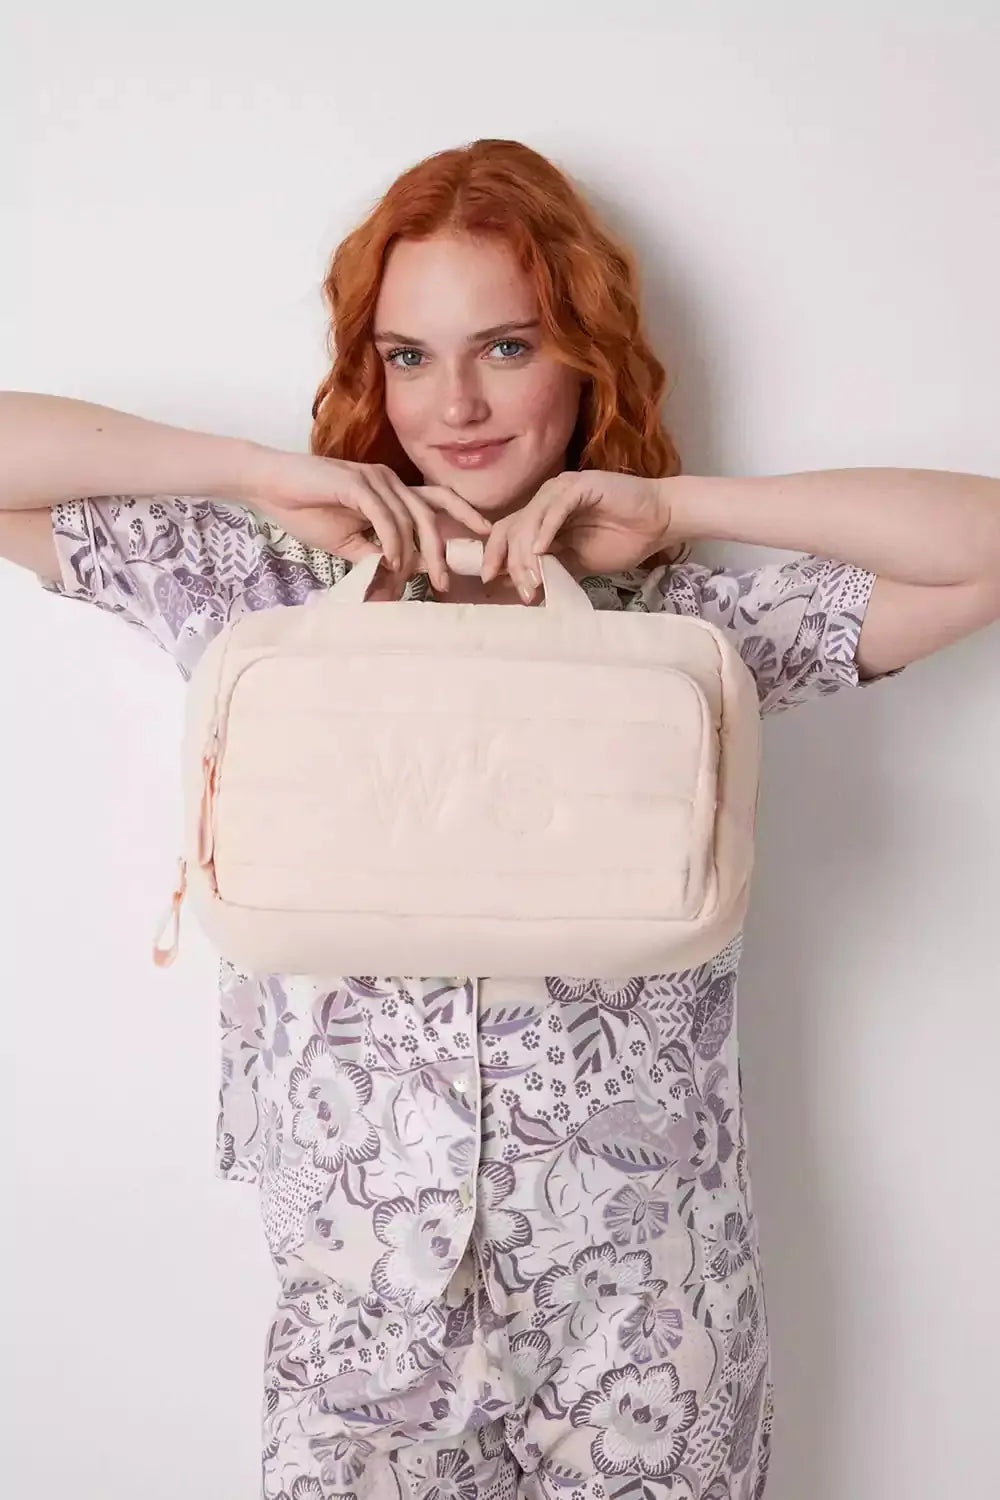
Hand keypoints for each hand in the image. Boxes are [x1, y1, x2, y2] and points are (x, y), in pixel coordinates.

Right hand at [246, 447, 489, 593]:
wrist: (269, 486)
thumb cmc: (306, 510)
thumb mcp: (346, 543)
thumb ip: (373, 556)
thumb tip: (394, 579)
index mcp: (392, 491)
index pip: (439, 501)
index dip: (465, 516)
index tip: (482, 540)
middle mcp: (389, 480)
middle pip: (431, 513)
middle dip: (441, 549)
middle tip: (445, 580)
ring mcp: (373, 479)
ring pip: (409, 518)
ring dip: (411, 552)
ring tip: (411, 577)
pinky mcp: (355, 483)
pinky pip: (383, 515)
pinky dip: (390, 540)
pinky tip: (390, 560)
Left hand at [480, 470, 674, 601]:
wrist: (659, 523)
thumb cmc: (622, 540)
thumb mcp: (576, 562)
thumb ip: (549, 569)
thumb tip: (521, 587)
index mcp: (542, 515)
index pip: (506, 532)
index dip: (494, 556)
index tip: (491, 582)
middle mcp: (546, 499)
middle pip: (511, 527)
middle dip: (511, 563)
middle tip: (525, 592)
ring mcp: (562, 490)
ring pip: (529, 520)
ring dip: (527, 554)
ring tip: (535, 581)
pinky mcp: (581, 486)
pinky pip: (555, 508)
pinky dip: (545, 530)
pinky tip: (542, 551)